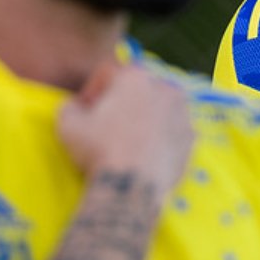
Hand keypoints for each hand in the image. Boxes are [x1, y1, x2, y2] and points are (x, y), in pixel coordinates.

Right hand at [57, 62, 194, 204]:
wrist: (132, 186)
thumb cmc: (99, 149)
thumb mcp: (68, 124)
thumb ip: (69, 106)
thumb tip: (75, 106)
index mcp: (135, 77)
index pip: (109, 73)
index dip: (92, 90)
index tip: (85, 110)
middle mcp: (165, 87)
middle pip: (138, 89)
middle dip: (121, 102)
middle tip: (106, 125)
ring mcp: (183, 112)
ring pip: (159, 108)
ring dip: (144, 118)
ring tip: (128, 140)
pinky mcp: (191, 137)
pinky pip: (173, 130)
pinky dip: (161, 137)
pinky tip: (146, 153)